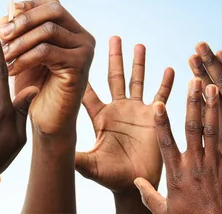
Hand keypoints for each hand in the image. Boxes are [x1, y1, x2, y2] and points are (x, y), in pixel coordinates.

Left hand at [0, 0, 95, 136]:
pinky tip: (11, 69)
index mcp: (70, 28)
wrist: (47, 121)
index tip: (4, 18)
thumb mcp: (22, 52)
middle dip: (23, 20)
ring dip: (20, 41)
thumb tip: (6, 12)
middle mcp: (82, 35)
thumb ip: (17, 32)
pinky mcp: (80, 65)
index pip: (50, 4)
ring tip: (3, 55)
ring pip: (48, 30)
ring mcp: (84, 49)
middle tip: (1, 34)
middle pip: (53, 10)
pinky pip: (47, 51)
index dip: (27, 6)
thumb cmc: (33, 85)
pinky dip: (25, 57)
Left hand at [76, 37, 174, 192]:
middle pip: (115, 77)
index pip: (89, 91)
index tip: (75, 54)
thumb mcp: (90, 165)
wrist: (135, 184)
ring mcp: (137, 112)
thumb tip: (52, 150)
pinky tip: (169, 69)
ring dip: (139, 64)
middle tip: (114, 37)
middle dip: (115, 57)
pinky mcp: (154, 118)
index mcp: (100, 116)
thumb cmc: (110, 176)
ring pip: (138, 81)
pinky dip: (165, 84)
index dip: (83, 74)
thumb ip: (75, 157)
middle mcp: (118, 109)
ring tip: (139, 45)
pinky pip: (161, 97)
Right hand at [135, 81, 221, 213]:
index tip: (157, 103)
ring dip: (213, 107)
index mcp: (176, 172)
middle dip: (192, 103)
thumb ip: (149, 194)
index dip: (161, 122)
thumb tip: (135, 181)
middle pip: (192, 128)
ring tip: (213, 86)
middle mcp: (195, 164)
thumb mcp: (164, 212)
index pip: (165, 141)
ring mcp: (215, 166)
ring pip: (213, 131)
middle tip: (193, 81)